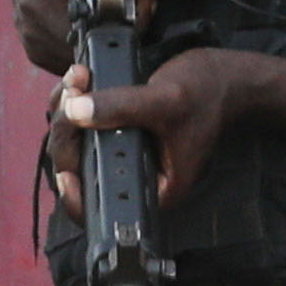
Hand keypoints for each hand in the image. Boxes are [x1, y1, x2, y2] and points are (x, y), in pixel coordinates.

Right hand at [12, 0, 176, 73]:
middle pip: (68, 21)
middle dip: (103, 23)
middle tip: (134, 18)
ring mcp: (26, 25)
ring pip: (67, 46)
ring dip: (94, 44)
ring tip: (116, 31)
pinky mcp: (32, 48)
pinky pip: (61, 62)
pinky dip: (81, 57)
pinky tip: (95, 42)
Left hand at [51, 47, 258, 207]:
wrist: (221, 78)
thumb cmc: (204, 94)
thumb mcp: (166, 101)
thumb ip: (122, 108)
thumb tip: (75, 111)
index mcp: (152, 187)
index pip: (103, 208)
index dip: (77, 196)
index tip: (65, 173)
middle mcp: (131, 174)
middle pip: (77, 167)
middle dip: (67, 130)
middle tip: (72, 94)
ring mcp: (120, 152)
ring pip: (73, 142)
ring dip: (66, 109)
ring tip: (77, 80)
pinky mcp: (114, 131)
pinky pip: (80, 123)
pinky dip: (73, 101)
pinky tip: (79, 79)